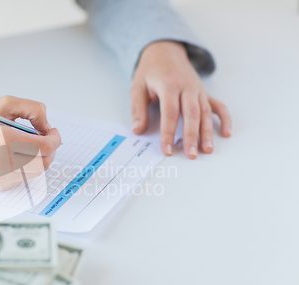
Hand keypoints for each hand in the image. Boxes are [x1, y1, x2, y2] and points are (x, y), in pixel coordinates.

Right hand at [0, 96, 60, 190]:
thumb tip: (47, 126)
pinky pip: (24, 178)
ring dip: (40, 158)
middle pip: (45, 162)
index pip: (46, 147)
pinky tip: (15, 155)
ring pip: (37, 172)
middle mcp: (2, 162)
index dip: (55, 138)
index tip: (52, 131)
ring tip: (27, 145)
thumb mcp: (3, 103)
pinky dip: (27, 167)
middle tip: (42, 137)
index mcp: (4, 139)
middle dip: (50, 148)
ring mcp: (0, 177)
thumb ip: (32, 109)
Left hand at [131, 41, 231, 158]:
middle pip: (191, 114)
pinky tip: (226, 133)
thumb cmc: (150, 71)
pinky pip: (218, 105)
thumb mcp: (137, 87)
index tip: (167, 150)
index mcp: (169, 85)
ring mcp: (198, 90)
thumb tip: (137, 130)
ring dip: (207, 132)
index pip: (170, 113)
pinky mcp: (204, 92)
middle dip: (192, 136)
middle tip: (191, 155)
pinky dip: (224, 118)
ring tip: (208, 150)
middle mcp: (186, 87)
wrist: (165, 51)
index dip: (168, 133)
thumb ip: (137, 109)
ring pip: (205, 112)